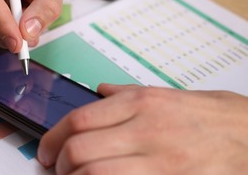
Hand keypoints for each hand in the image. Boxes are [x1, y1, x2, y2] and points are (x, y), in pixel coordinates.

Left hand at [38, 84, 247, 173]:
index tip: (46, 149)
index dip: (53, 138)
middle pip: (80, 149)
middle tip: (56, 167)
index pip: (80, 120)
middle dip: (59, 163)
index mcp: (142, 102)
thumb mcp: (169, 95)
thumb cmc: (213, 116)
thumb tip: (101, 92)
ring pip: (95, 173)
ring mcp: (159, 160)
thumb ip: (128, 94)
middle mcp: (147, 128)